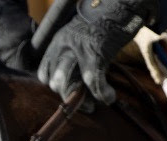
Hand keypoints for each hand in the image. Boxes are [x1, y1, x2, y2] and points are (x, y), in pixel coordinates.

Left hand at [37, 0, 156, 104]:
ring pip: (71, 85)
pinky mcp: (96, 53)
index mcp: (58, 41)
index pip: (45, 72)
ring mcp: (79, 50)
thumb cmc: (104, 22)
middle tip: (81, 102)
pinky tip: (109, 97)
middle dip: (67, 95)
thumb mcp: (79, 34)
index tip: (66, 91)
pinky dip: (102, 93)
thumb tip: (74, 78)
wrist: (122, 4)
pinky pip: (94, 81)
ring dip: (82, 100)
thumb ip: (72, 53)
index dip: (54, 85)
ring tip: (91, 106)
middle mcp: (65, 46)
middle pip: (56, 81)